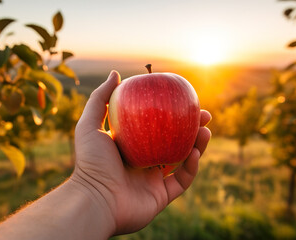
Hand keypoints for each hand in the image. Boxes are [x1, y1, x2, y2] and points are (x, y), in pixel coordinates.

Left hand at [71, 70, 210, 234]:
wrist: (94, 200)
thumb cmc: (91, 163)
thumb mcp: (89, 125)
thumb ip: (100, 99)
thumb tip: (115, 73)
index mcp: (131, 146)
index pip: (155, 126)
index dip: (170, 113)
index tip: (182, 99)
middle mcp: (144, 162)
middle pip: (173, 141)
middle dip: (190, 128)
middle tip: (203, 115)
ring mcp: (154, 180)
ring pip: (182, 160)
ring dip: (197, 145)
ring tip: (205, 130)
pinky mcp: (161, 196)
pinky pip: (182, 180)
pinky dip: (191, 167)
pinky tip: (194, 152)